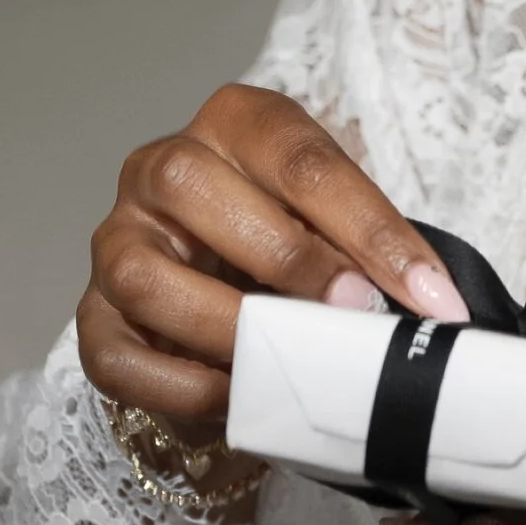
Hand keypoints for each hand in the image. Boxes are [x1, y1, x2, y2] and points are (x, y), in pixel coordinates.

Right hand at [77, 83, 467, 441]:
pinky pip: (113, 353)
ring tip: (290, 364)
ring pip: (142, 274)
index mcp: (235, 126)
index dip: (370, 228)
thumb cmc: (298, 249)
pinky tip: (236, 398)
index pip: (300, 159)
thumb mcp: (339, 228)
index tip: (430, 295)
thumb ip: (368, 252)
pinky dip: (178, 385)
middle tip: (354, 315)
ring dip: (225, 326)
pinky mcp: (94, 317)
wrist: (236, 298)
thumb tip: (431, 308)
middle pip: (193, 187)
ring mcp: (118, 242)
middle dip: (286, 258)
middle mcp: (160, 170)